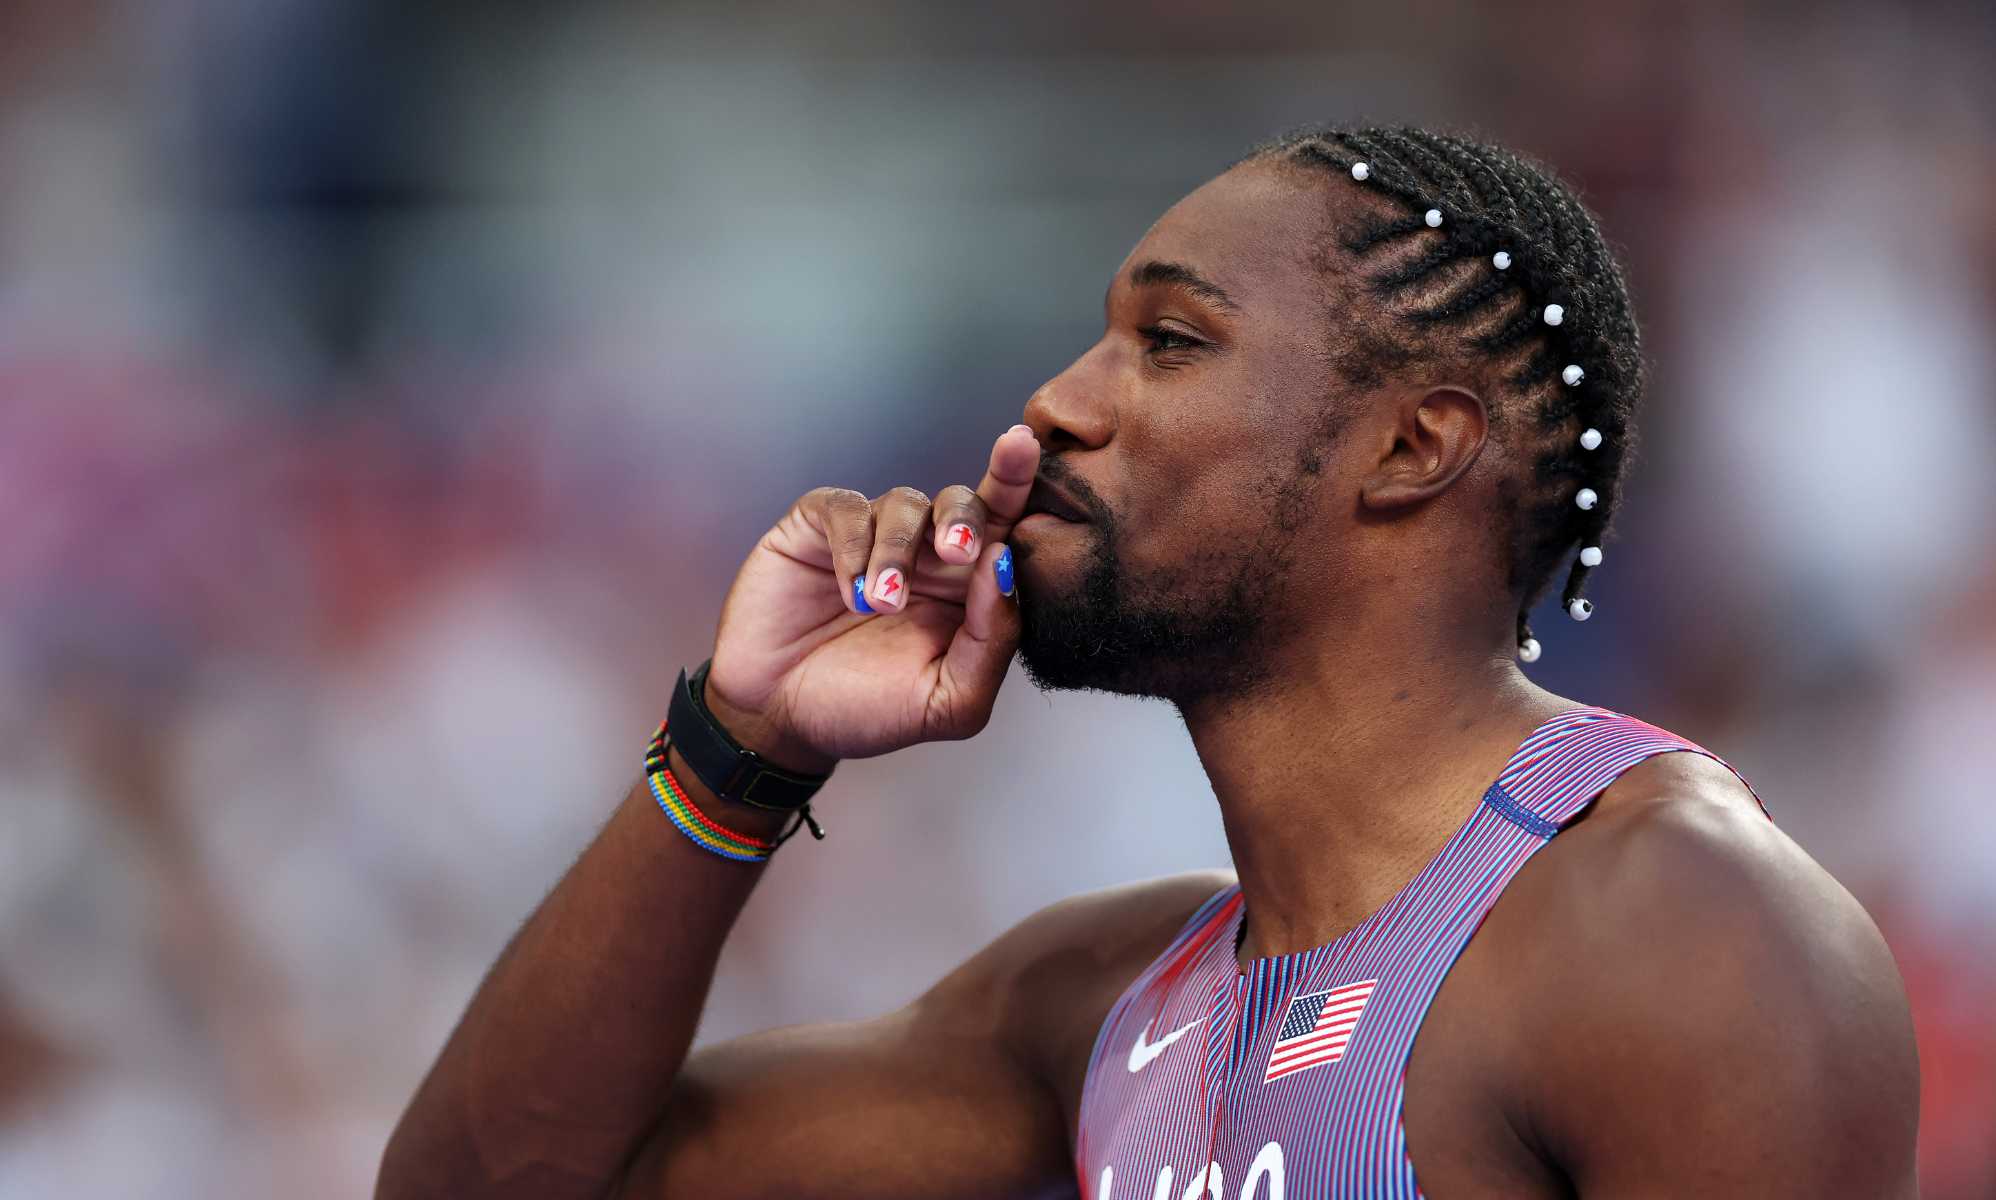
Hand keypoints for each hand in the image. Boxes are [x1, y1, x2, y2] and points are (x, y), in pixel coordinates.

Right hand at [701, 426, 1039, 771]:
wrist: (778, 721)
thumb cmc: (866, 711)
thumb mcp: (949, 701)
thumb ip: (992, 640)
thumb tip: (1004, 565)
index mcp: (966, 593)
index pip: (1004, 529)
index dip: (1017, 483)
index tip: (1022, 447)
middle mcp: (925, 557)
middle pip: (962, 502)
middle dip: (964, 518)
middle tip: (955, 552)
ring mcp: (871, 538)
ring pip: (905, 505)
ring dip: (897, 554)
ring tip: (881, 605)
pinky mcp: (818, 529)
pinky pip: (847, 509)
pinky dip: (853, 546)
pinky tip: (850, 591)